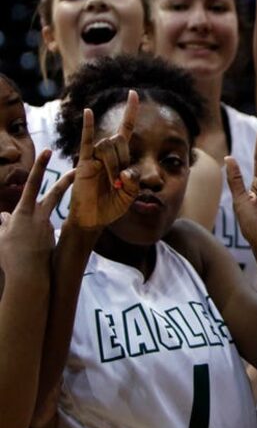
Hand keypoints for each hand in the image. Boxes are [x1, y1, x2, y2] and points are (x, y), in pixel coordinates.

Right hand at [0, 150, 73, 275]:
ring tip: (38, 225)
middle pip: (55, 193)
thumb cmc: (11, 257)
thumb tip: (3, 216)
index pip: (33, 184)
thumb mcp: (3, 238)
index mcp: (24, 212)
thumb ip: (5, 225)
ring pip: (48, 214)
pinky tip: (33, 247)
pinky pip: (46, 231)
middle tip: (78, 168)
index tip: (48, 151)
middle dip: (66, 180)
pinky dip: (39, 235)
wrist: (30, 276)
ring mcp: (48, 226)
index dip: (40, 166)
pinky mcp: (53, 237)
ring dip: (46, 216)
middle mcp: (39, 216)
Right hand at [67, 91, 139, 229]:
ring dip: (114, 165)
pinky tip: (88, 111)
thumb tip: (126, 170)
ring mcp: (95, 157)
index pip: (125, 130)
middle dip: (124, 160)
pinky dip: (88, 127)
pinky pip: (86, 142)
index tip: (133, 93)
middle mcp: (108, 153)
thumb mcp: (130, 195)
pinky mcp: (84, 163)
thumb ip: (133, 182)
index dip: (129, 112)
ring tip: (112, 183)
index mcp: (121, 158)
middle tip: (120, 182)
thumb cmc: (111, 206)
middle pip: (120, 142)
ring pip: (108, 146)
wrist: (94, 218)